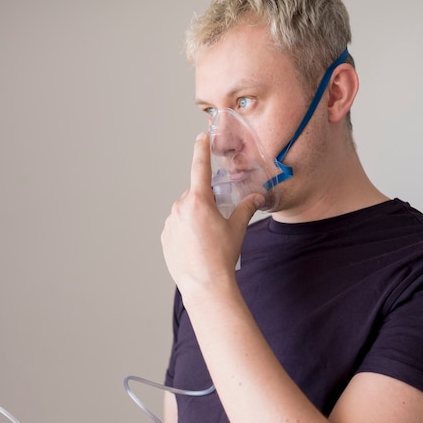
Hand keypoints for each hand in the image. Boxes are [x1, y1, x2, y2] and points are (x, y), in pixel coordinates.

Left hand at [161, 133, 263, 298]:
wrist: (205, 285)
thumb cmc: (222, 256)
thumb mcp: (237, 229)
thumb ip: (246, 208)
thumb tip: (258, 196)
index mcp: (198, 201)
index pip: (200, 168)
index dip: (201, 150)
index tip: (200, 137)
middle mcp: (180, 208)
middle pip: (195, 196)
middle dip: (206, 203)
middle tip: (218, 223)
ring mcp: (169, 223)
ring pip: (185, 212)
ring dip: (195, 218)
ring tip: (206, 241)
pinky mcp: (165, 237)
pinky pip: (176, 226)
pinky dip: (186, 231)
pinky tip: (196, 247)